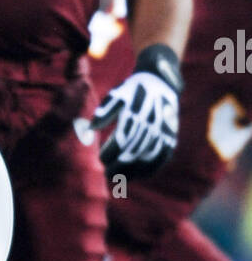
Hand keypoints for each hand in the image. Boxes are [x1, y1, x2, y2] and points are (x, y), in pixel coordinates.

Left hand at [91, 45, 181, 178]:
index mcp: (135, 115)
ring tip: (121, 180)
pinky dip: (152, 168)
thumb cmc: (133, 90)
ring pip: (147, 158)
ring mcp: (162, 132)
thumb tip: (89, 129)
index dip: (109, 154)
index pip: (120, 142)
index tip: (100, 160)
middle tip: (107, 175)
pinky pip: (163, 156)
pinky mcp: (171, 135)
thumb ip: (104, 113)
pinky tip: (140, 175)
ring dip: (134, 171)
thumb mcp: (117, 95)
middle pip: (132, 153)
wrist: (160, 80)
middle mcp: (150, 125)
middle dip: (118, 166)